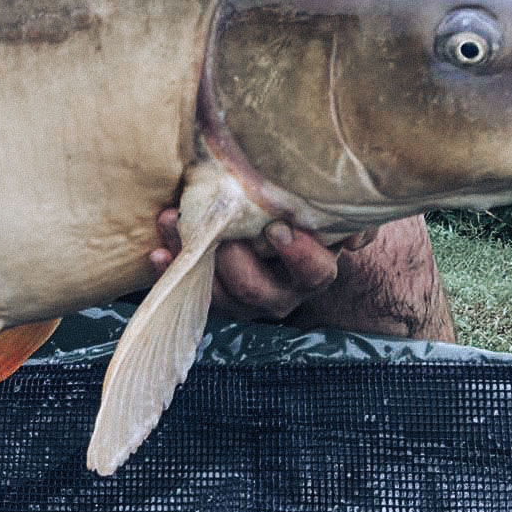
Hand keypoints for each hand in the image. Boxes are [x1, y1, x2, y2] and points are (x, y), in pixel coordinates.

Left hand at [147, 208, 378, 322]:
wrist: (290, 227)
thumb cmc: (314, 217)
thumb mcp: (339, 214)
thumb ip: (355, 219)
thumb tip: (355, 237)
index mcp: (313, 272)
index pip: (314, 273)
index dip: (298, 255)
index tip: (279, 229)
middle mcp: (279, 292)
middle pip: (256, 290)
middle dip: (234, 261)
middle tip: (219, 230)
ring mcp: (243, 297)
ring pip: (217, 291)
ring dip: (191, 257)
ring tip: (172, 220)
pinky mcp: (214, 292)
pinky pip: (188, 288)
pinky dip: (171, 268)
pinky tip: (157, 250)